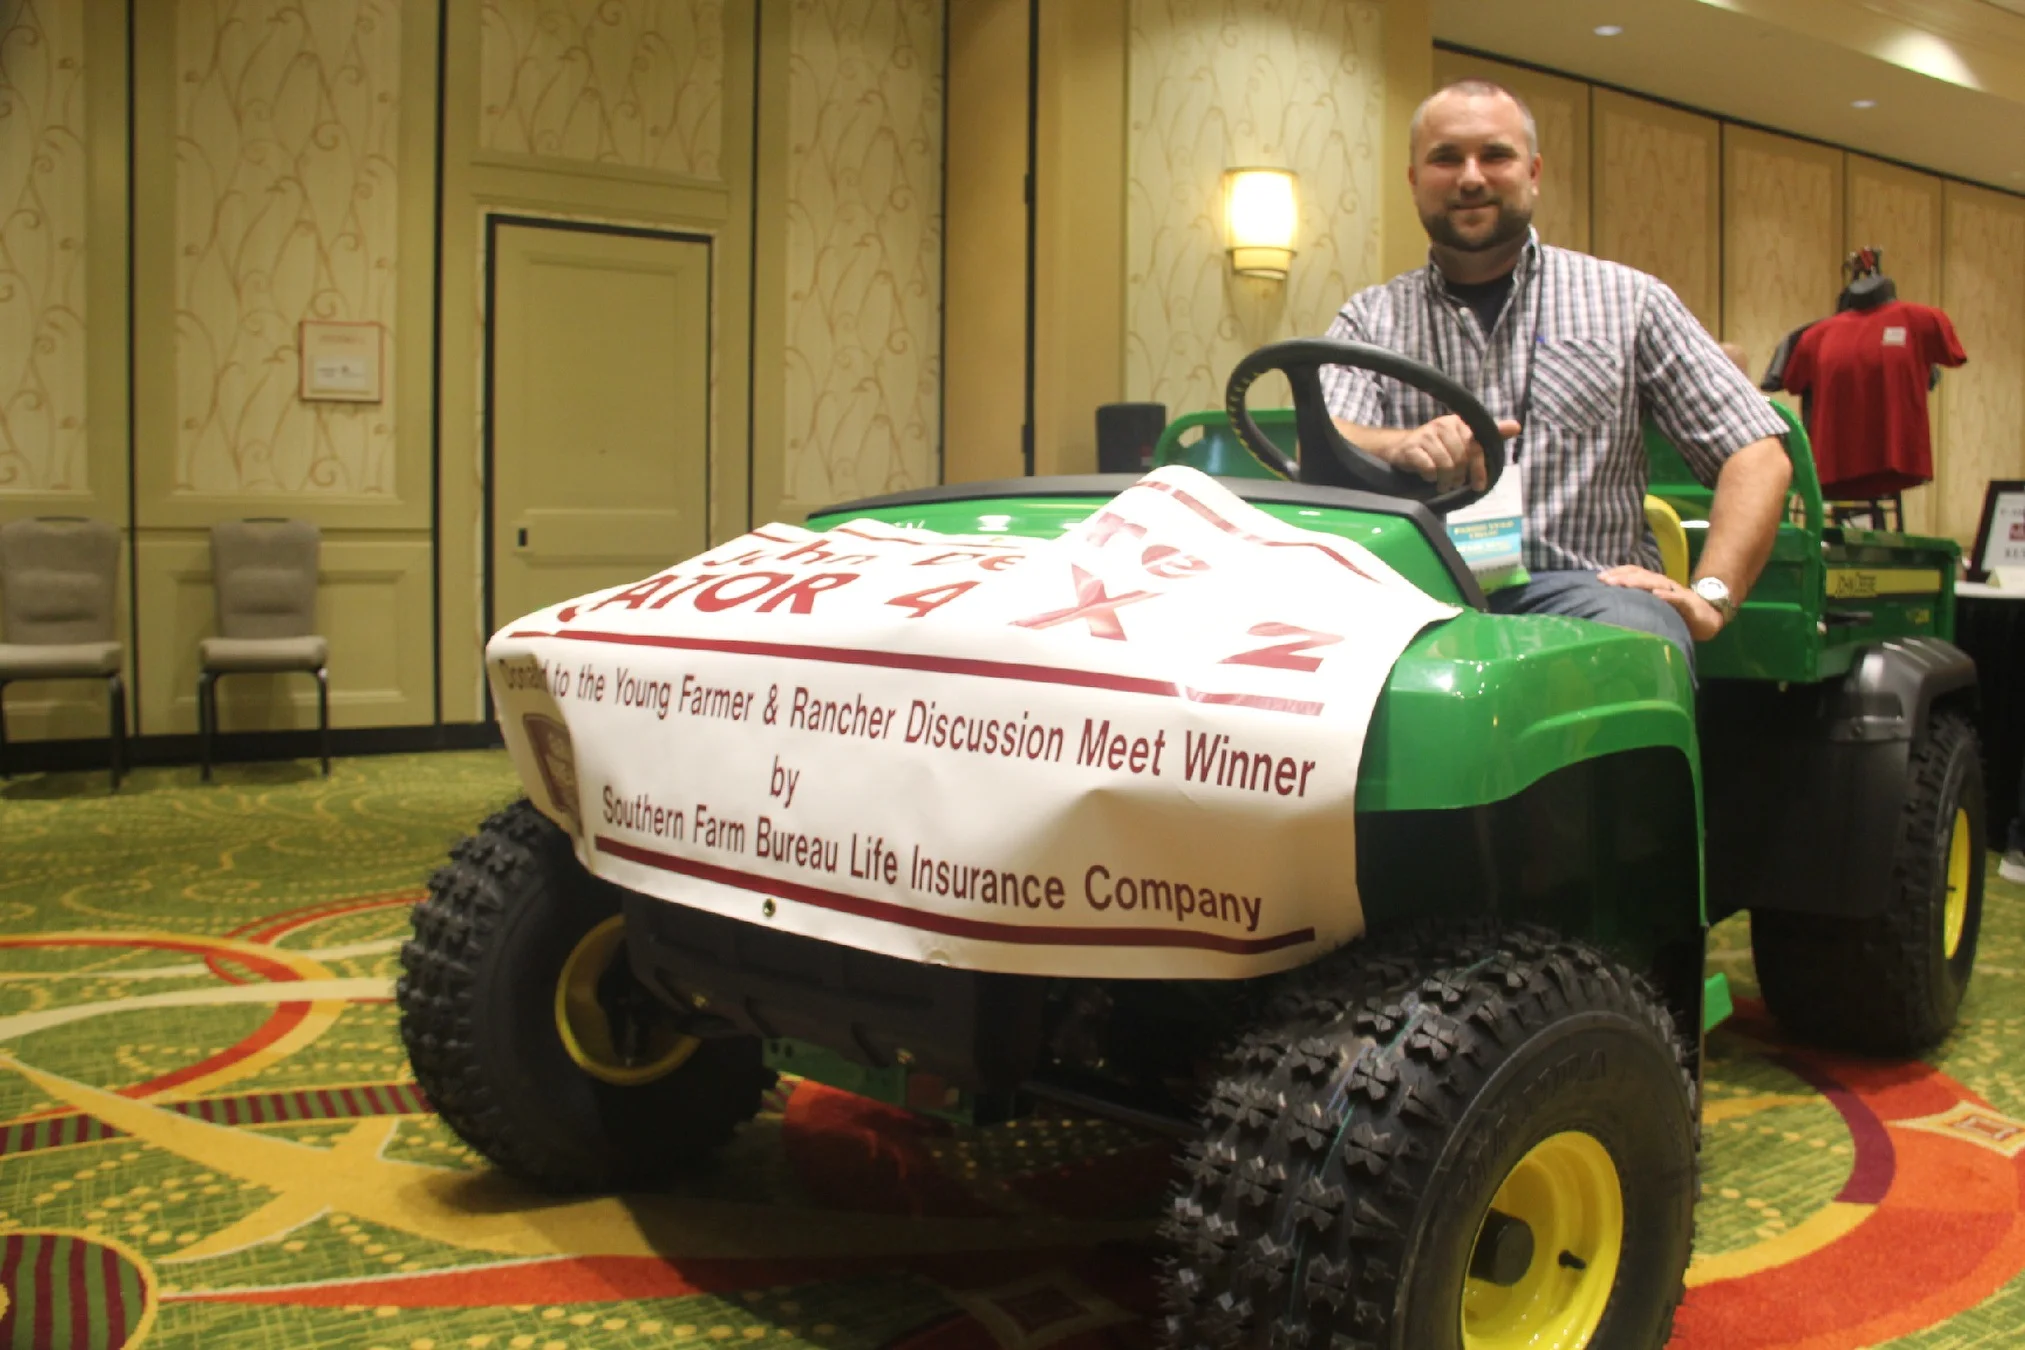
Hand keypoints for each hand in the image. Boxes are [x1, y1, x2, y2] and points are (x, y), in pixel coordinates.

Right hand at [1382, 415, 1522, 492]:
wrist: (1402, 448)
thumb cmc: (1439, 447)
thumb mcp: (1465, 440)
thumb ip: (1490, 435)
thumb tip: (1517, 426)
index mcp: (1459, 422)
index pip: (1476, 445)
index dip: (1479, 468)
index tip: (1479, 486)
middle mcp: (1443, 425)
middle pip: (1461, 458)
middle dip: (1460, 477)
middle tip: (1455, 485)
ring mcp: (1426, 435)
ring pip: (1446, 465)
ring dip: (1446, 481)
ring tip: (1443, 485)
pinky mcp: (1411, 447)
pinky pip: (1429, 468)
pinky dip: (1430, 478)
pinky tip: (1429, 478)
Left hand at [1598, 566, 1724, 641]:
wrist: (1707, 618)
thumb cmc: (1676, 613)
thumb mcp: (1653, 607)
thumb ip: (1637, 603)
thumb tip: (1610, 604)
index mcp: (1653, 584)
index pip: (1634, 572)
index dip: (1617, 572)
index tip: (1599, 578)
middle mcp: (1663, 584)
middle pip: (1641, 576)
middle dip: (1622, 577)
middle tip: (1605, 581)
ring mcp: (1676, 592)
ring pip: (1656, 583)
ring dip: (1639, 582)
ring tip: (1623, 583)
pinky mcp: (1689, 603)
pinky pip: (1677, 598)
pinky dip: (1666, 596)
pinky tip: (1656, 595)